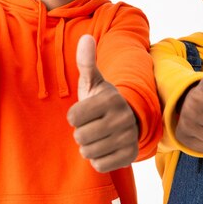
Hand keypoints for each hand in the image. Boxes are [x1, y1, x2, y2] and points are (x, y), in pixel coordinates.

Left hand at [67, 35, 138, 172]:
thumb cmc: (102, 100)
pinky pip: (99, 165)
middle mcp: (122, 119)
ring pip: (88, 152)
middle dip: (81, 133)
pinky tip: (105, 148)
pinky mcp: (129, 156)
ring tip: (98, 136)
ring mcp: (128, 138)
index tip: (83, 112)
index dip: (74, 116)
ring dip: (88, 147)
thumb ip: (86, 62)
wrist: (129, 119)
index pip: (73, 117)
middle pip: (80, 137)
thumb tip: (86, 38)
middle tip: (92, 125)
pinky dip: (98, 159)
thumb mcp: (93, 82)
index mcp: (110, 100)